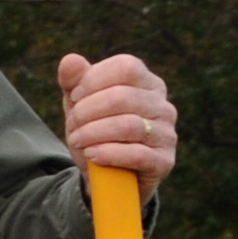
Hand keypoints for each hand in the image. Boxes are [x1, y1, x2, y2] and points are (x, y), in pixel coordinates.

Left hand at [57, 53, 177, 183]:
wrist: (106, 178)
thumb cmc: (95, 133)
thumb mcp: (80, 106)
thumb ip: (74, 82)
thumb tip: (70, 60)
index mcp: (148, 83)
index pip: (126, 67)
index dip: (94, 80)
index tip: (74, 97)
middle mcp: (163, 105)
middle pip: (122, 97)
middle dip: (88, 111)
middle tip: (72, 125)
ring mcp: (167, 133)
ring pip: (128, 125)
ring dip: (93, 133)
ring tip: (77, 141)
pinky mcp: (164, 161)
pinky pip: (137, 154)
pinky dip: (108, 153)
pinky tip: (92, 155)